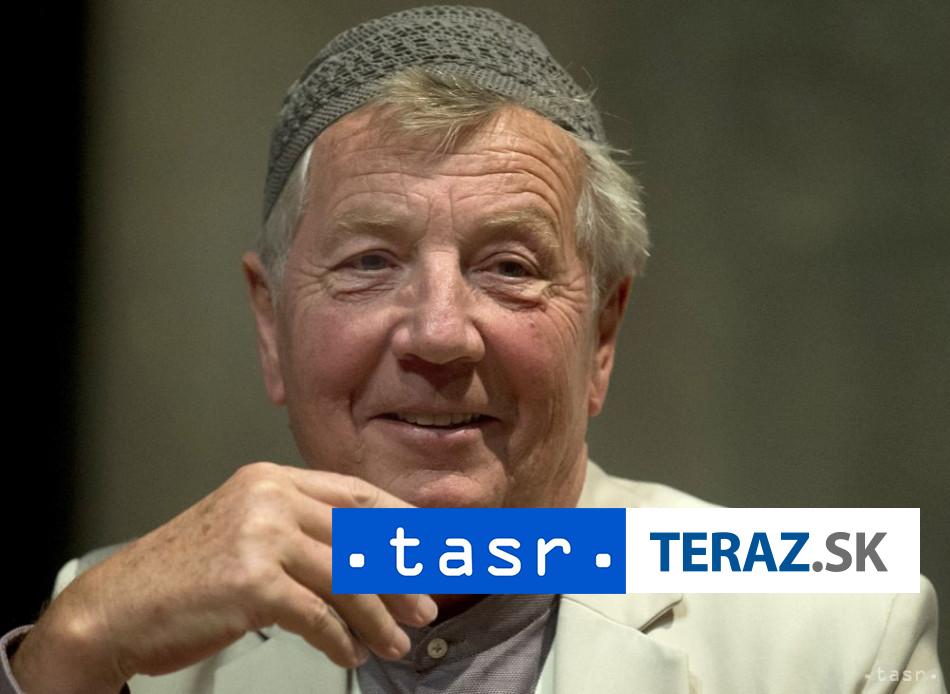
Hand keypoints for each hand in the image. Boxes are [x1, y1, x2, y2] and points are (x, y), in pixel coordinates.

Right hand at [11, 462, 436, 692]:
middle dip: (401, 575)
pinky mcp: (251, 581)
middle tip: (426, 605)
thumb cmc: (181, 577)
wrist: (113, 609)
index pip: (356, 494)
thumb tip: (366, 559)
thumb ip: (300, 533)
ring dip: (379, 617)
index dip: (400, 522)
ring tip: (397, 643)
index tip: (428, 549)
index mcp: (271, 479)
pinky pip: (317, 615)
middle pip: (360, 535)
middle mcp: (269, 497)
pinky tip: (350, 654)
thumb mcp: (245, 533)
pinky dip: (340, 639)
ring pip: (346, 578)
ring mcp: (260, 535)